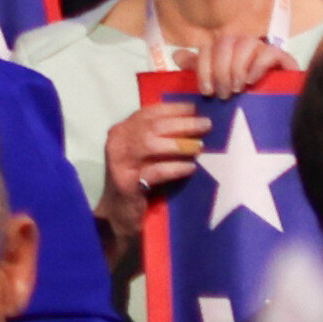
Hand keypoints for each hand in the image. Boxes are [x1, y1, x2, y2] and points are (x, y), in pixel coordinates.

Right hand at [99, 81, 214, 217]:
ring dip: (178, 144)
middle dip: (181, 123)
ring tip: (200, 147)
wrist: (118, 213)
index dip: (173, 109)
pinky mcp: (127, 183)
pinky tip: (190, 168)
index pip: (148, 112)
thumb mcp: (143, 154)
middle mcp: (117, 142)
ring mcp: (120, 162)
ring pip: (150, 144)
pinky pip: (154, 172)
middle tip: (205, 124)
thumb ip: (158, 138)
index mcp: (121, 130)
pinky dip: (174, 168)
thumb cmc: (137, 180)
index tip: (196, 108)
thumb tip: (192, 122)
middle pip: (151, 126)